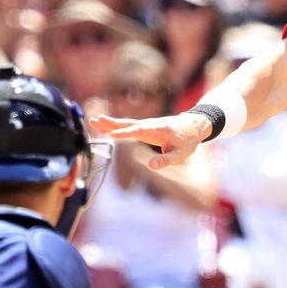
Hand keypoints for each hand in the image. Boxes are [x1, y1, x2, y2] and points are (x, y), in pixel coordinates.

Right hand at [90, 113, 209, 169]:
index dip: (126, 133)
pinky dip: (115, 125)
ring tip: (93, 121)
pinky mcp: (144, 126)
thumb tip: (151, 166)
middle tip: (95, 120)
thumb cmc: (188, 140)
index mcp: (159, 130)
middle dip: (112, 123)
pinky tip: (103, 126)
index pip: (140, 131)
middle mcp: (150, 124)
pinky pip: (128, 125)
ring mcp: (146, 124)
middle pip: (128, 123)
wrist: (193, 125)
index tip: (113, 134)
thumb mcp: (182, 154)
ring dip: (110, 123)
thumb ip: (167, 160)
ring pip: (126, 123)